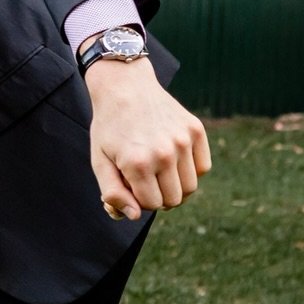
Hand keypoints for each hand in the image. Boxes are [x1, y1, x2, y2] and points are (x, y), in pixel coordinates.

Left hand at [86, 57, 211, 220]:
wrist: (124, 86)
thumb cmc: (109, 128)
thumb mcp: (100, 161)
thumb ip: (113, 193)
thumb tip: (135, 216)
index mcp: (137, 163)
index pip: (151, 205)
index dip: (139, 200)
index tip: (130, 185)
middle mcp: (164, 152)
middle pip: (174, 200)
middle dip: (158, 196)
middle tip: (144, 179)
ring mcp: (183, 140)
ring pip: (191, 187)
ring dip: (175, 186)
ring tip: (158, 172)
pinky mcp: (196, 130)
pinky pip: (203, 167)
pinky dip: (191, 171)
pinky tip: (173, 160)